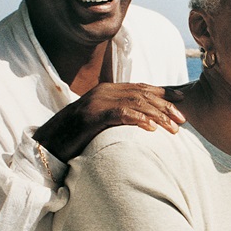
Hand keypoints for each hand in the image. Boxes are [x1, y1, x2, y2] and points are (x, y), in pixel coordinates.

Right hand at [34, 83, 185, 161]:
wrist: (48, 143)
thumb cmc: (76, 136)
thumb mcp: (102, 122)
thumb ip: (119, 116)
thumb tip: (142, 121)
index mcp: (108, 90)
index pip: (141, 88)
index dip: (163, 94)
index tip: (182, 102)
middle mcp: (104, 91)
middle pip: (143, 94)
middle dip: (166, 107)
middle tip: (183, 120)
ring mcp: (97, 102)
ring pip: (135, 103)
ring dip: (158, 116)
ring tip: (173, 128)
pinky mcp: (92, 116)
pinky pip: (120, 114)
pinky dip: (138, 119)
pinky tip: (151, 129)